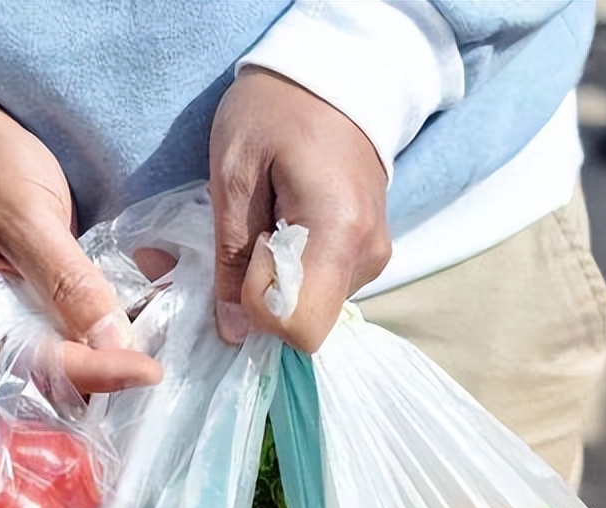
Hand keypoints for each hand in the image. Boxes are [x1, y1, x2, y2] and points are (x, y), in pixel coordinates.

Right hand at [0, 93, 162, 392]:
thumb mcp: (28, 217)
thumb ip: (67, 281)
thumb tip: (113, 343)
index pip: (39, 364)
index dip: (96, 372)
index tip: (148, 371)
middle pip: (57, 379)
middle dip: (110, 376)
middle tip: (161, 365)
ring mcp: (19, 320)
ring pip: (75, 357)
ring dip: (120, 352)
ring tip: (166, 337)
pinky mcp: (42, 304)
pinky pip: (81, 326)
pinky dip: (118, 320)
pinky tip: (154, 302)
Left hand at [209, 67, 391, 351]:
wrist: (331, 77)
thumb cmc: (275, 112)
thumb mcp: (233, 176)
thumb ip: (232, 256)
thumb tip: (233, 333)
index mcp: (338, 234)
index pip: (299, 326)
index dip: (257, 306)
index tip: (248, 250)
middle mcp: (368, 256)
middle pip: (304, 322)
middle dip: (258, 297)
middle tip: (246, 235)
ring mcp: (374, 258)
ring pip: (310, 308)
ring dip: (272, 281)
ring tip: (264, 220)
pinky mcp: (367, 254)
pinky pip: (320, 288)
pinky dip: (289, 272)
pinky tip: (281, 225)